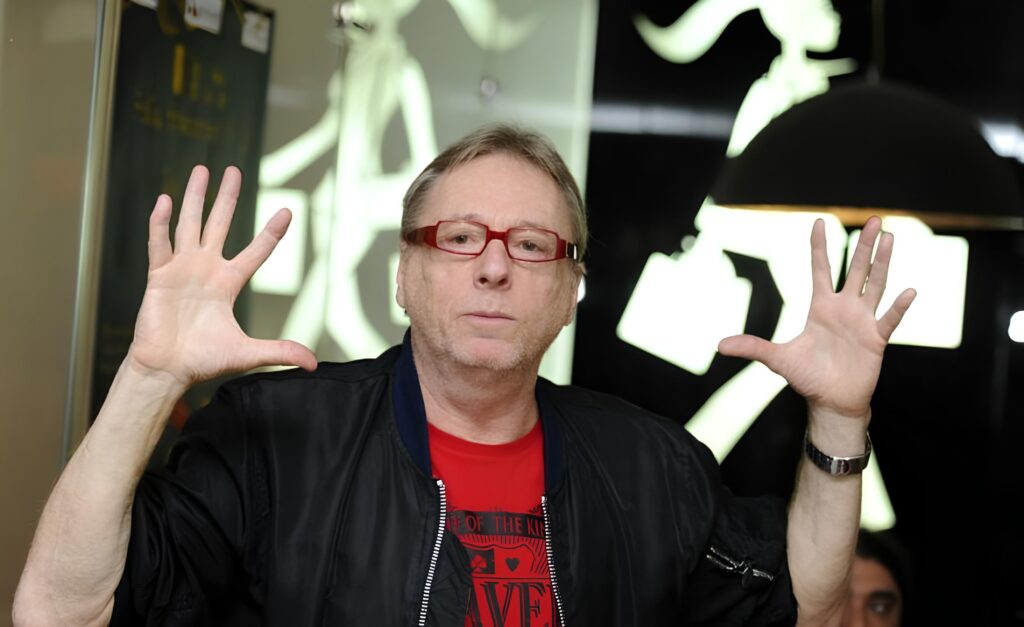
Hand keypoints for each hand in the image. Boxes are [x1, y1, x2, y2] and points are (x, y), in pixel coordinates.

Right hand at [127, 165, 316, 385]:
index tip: (287, 211)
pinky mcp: (159, 276)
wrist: (168, 369)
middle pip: (220, 224)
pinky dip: (161, 223)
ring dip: (194, 198)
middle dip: (227, 197)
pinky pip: (160, 244)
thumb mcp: (248, 353)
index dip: (272, 232)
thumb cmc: (203, 360)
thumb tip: (313, 363)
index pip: (256, 251)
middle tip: (234, 171)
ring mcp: (182, 269)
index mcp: (229, 283)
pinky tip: (166, 200)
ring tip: (201, 171)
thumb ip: (280, 351)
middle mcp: (207, 269)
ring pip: (189, 224)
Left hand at [718, 217, 915, 418]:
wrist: (831, 402)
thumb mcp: (777, 359)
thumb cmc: (807, 377)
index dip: (820, 247)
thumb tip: (720, 345)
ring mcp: (862, 321)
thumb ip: (753, 347)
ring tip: (889, 237)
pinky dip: (898, 307)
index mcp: (821, 308)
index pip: (821, 269)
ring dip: (882, 262)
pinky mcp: (876, 339)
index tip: (820, 221)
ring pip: (875, 285)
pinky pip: (889, 319)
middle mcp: (844, 309)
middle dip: (864, 245)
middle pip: (856, 270)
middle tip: (875, 219)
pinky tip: (909, 291)